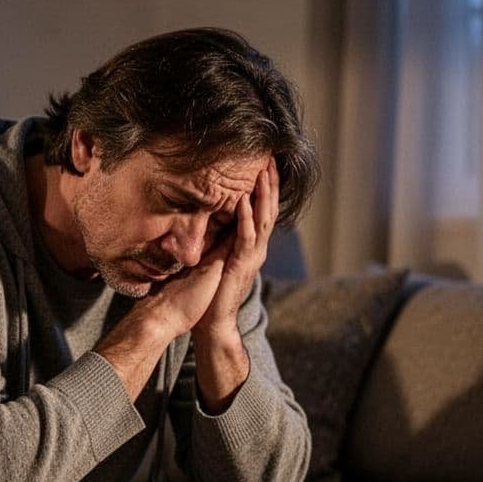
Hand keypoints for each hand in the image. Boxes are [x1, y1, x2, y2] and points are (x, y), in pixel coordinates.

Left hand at [192, 159, 278, 342]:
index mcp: (252, 246)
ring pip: (262, 219)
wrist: (212, 321)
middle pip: (268, 210)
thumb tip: (215, 218)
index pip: (262, 211)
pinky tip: (245, 200)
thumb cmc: (211, 290)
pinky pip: (245, 236)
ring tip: (263, 172)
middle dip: (270, 184)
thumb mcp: (216, 257)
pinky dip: (246, 217)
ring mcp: (252, 256)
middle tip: (271, 159)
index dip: (266, 188)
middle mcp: (257, 249)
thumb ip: (221, 239)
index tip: (265, 164)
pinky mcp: (241, 264)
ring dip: (263, 195)